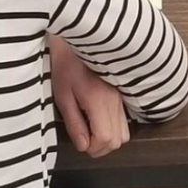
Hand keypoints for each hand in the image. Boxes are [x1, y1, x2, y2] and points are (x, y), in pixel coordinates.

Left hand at [48, 35, 130, 157]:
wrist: (80, 39)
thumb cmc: (67, 64)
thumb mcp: (63, 96)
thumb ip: (74, 123)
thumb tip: (83, 145)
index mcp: (99, 101)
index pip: (105, 139)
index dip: (92, 148)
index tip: (80, 144)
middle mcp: (115, 101)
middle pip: (118, 140)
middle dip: (100, 147)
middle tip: (84, 139)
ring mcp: (121, 98)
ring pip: (124, 133)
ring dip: (108, 138)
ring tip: (91, 130)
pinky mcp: (122, 95)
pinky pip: (124, 120)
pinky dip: (113, 127)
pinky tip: (98, 120)